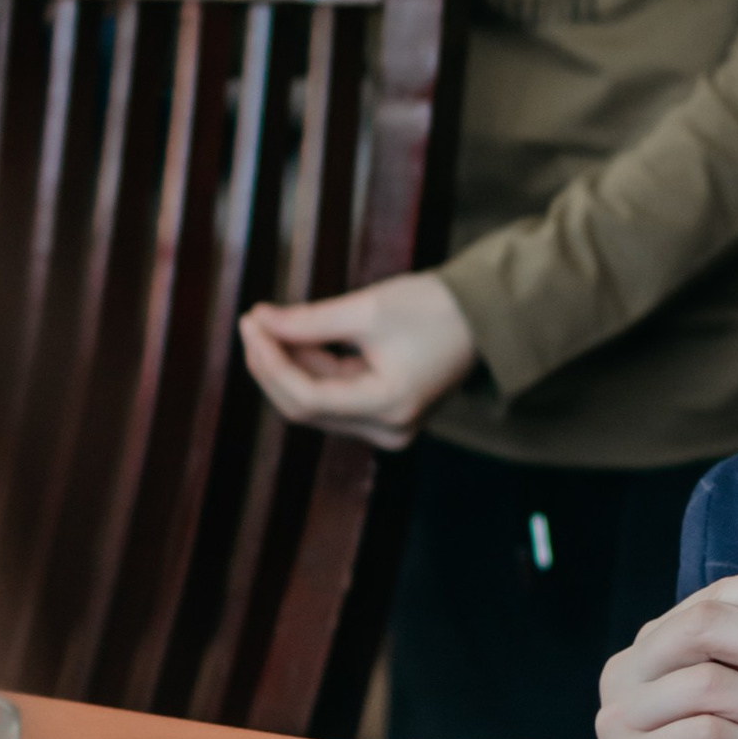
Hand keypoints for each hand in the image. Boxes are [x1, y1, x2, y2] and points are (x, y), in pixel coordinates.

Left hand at [237, 273, 477, 451]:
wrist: (486, 315)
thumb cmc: (436, 308)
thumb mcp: (369, 309)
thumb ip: (309, 321)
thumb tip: (258, 320)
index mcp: (389, 407)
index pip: (307, 397)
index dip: (270, 361)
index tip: (250, 322)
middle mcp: (388, 431)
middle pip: (306, 408)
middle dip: (273, 365)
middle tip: (253, 321)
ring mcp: (388, 428)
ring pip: (317, 404)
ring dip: (290, 366)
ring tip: (273, 323)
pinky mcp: (386, 415)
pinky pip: (336, 398)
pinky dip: (314, 369)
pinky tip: (298, 338)